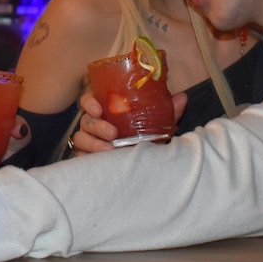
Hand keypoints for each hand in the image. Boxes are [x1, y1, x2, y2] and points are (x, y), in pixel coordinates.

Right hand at [68, 91, 187, 154]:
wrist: (143, 164)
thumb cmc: (146, 138)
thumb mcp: (158, 124)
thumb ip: (168, 111)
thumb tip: (182, 97)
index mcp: (106, 110)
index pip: (90, 99)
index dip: (90, 101)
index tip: (99, 108)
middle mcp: (94, 123)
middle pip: (86, 120)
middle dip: (97, 125)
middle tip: (113, 133)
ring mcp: (88, 141)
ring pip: (81, 138)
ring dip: (93, 143)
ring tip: (110, 150)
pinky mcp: (86, 158)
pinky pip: (79, 157)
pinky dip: (88, 158)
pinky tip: (99, 162)